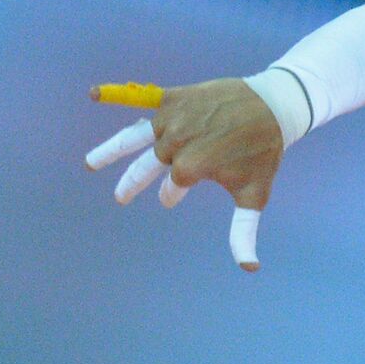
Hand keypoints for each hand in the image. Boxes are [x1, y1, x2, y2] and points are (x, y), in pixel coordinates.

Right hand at [85, 78, 283, 271]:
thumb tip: (250, 269)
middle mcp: (176, 142)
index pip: (171, 187)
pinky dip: (118, 95)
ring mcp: (173, 118)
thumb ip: (243, 231)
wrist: (274, 105)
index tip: (171, 199)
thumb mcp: (254, 193)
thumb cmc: (263, 152)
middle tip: (121, 198)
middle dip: (134, 183)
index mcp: (191, 167)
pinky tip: (92, 93)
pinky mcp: (175, 97)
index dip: (172, 194)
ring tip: (90, 165)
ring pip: (135, 138)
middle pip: (147, 166)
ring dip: (111, 151)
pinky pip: (141, 97)